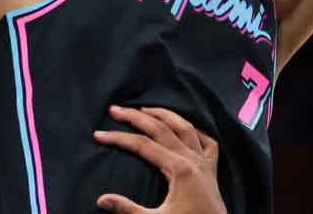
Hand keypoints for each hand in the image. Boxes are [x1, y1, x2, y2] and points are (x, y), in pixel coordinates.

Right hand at [94, 106, 226, 213]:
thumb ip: (128, 209)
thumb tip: (100, 199)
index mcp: (179, 169)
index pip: (142, 145)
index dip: (119, 138)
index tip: (99, 134)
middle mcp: (193, 159)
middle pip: (161, 129)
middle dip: (136, 117)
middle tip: (115, 109)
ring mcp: (205, 163)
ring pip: (185, 127)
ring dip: (164, 115)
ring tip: (145, 109)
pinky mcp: (213, 171)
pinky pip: (207, 142)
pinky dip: (195, 130)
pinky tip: (186, 128)